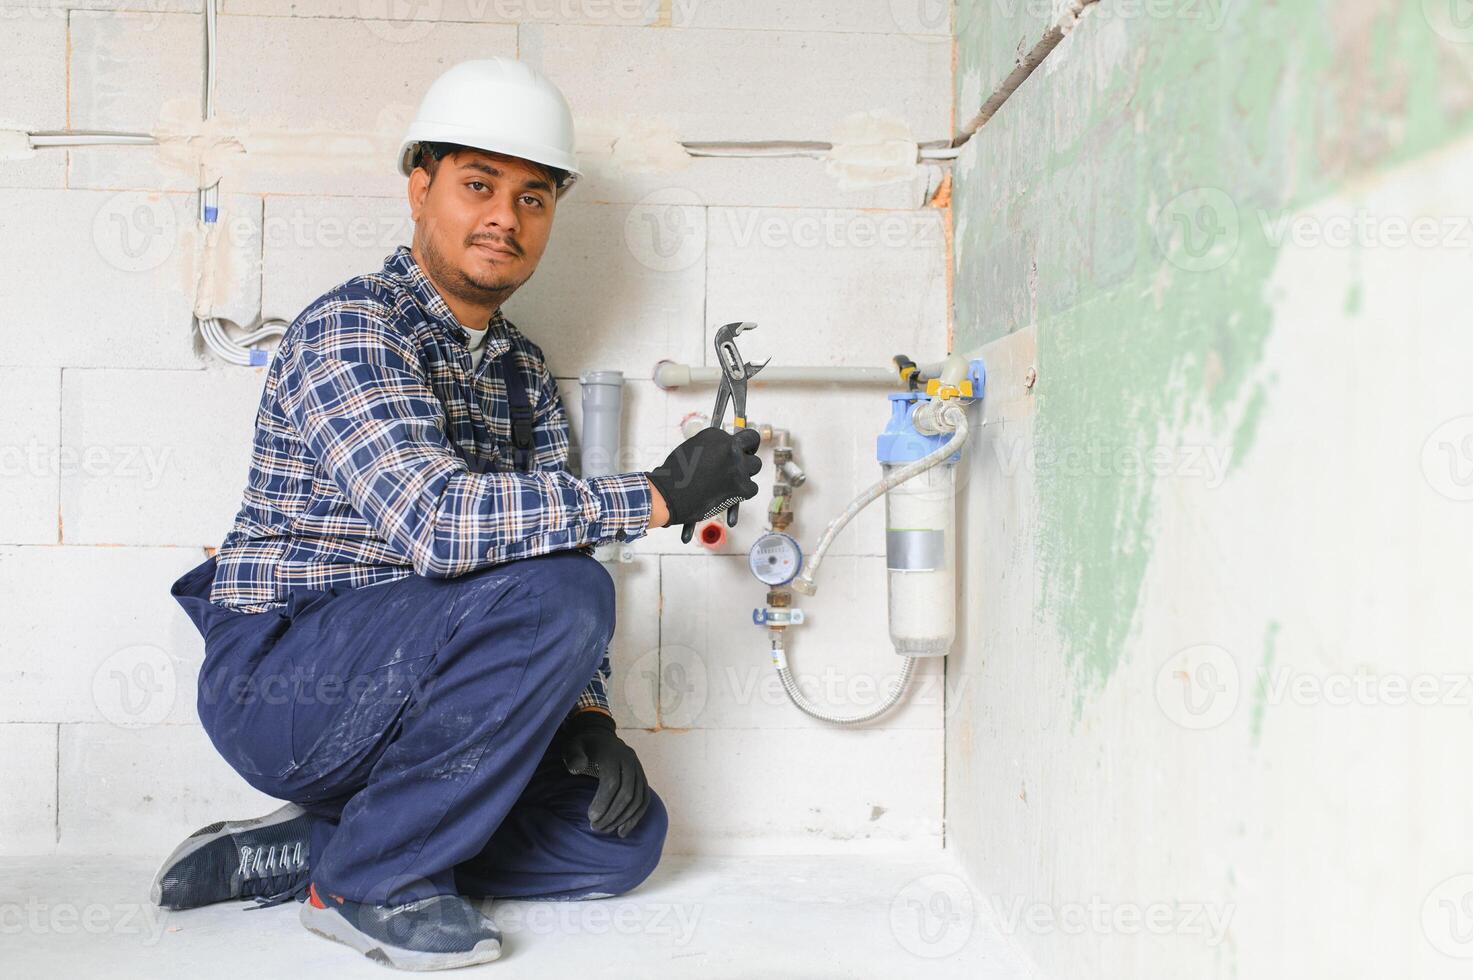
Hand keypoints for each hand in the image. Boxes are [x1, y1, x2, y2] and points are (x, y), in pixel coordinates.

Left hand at [560, 712, 650, 836]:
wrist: (602, 737)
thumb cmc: (584, 746)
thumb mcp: (573, 747)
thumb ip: (573, 756)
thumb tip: (577, 768)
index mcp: (613, 754)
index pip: (612, 782)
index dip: (603, 802)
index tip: (590, 818)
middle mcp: (630, 761)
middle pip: (626, 793)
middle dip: (612, 814)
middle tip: (595, 827)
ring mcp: (639, 769)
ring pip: (637, 799)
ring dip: (622, 819)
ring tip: (605, 829)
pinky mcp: (642, 778)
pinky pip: (644, 800)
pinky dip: (635, 817)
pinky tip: (622, 831)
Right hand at [646, 427, 761, 527]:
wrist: (669, 494)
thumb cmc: (674, 474)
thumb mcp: (693, 448)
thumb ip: (713, 448)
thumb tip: (724, 451)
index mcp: (716, 435)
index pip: (740, 434)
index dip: (743, 443)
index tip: (742, 448)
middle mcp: (730, 447)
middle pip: (751, 446)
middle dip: (746, 455)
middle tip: (740, 464)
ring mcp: (738, 466)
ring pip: (755, 466)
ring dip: (745, 473)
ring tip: (730, 481)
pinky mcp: (741, 486)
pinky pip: (752, 487)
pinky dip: (743, 492)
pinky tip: (731, 494)